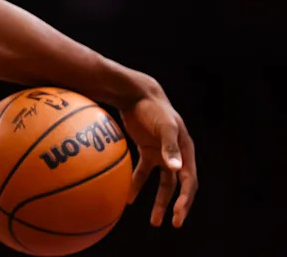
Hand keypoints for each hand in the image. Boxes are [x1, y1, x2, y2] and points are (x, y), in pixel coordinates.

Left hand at [120, 85, 196, 227]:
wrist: (136, 94)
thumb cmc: (153, 109)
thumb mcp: (164, 126)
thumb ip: (169, 147)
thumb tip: (177, 169)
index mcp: (186, 151)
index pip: (189, 181)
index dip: (185, 199)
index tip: (179, 215)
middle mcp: (176, 155)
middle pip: (179, 186)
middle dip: (178, 206)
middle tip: (172, 223)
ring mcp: (162, 153)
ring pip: (163, 183)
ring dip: (158, 201)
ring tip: (154, 221)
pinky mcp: (147, 150)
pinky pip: (144, 172)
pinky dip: (137, 184)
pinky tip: (128, 197)